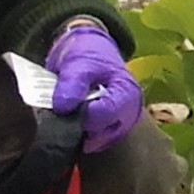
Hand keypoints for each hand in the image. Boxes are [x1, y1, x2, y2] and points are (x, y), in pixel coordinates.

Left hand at [44, 17, 143, 147]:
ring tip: (66, 119)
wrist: (89, 50)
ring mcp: (121, 124)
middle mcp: (130, 112)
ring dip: (80, 134)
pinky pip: (95, 143)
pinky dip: (81, 137)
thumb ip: (72, 84)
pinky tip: (70, 124)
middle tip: (64, 116)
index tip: (65, 107)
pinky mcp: (110, 130)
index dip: (84, 114)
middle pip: (106, 133)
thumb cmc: (88, 54)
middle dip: (82, 129)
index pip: (106, 114)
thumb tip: (63, 108)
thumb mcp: (78, 63)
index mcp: (127, 92)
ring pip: (100, 142)